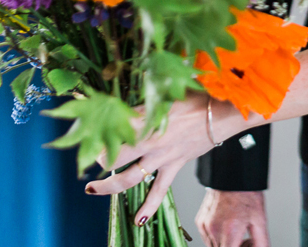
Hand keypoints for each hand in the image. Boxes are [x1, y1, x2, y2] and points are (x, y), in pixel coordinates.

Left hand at [85, 93, 246, 225]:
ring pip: (129, 176)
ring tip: (93, 189)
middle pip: (115, 154)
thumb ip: (148, 94)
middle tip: (86, 157)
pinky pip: (160, 190)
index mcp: (147, 118)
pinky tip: (139, 220)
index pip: (114, 125)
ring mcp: (161, 157)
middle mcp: (150, 140)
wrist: (222, 115)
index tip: (85, 127)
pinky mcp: (173, 166)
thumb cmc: (198, 98)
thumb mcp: (170, 90)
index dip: (97, 127)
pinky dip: (149, 206)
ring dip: (109, 185)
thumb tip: (133, 87)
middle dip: (97, 157)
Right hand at [197, 190, 268, 246]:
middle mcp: (214, 230)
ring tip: (237, 232)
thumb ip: (261, 241)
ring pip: (213, 246)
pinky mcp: (200, 221)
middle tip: (244, 240)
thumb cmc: (247, 195)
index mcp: (230, 232)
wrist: (233, 175)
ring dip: (224, 244)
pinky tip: (227, 227)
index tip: (244, 245)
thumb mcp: (259, 220)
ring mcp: (205, 226)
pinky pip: (207, 237)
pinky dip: (216, 237)